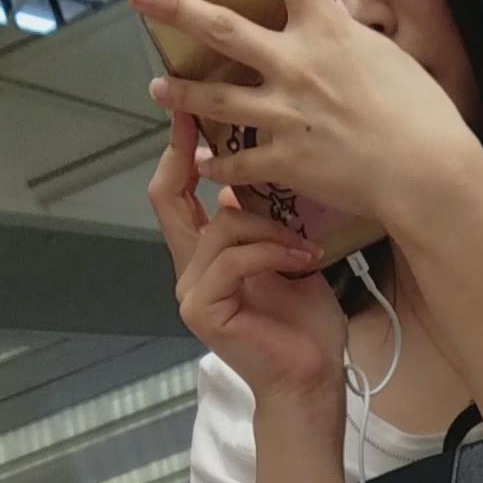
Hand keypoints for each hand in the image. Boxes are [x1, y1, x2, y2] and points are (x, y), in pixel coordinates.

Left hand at [129, 0, 477, 241]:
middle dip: (174, 7)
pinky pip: (239, 164)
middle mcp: (296, 64)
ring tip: (157, 90)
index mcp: (326, 28)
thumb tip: (339, 17)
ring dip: (180, 95)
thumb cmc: (422, 114)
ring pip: (215, 100)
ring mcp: (285, 113)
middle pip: (221, 28)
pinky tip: (204, 163)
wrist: (427, 171)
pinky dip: (219, 166)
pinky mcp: (285, 159)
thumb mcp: (388, 57)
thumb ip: (351, 37)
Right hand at [145, 108, 346, 409]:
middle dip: (186, 151)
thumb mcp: (289, 254)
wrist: (313, 380)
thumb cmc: (308, 325)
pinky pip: (233, 257)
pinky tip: (302, 262)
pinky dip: (271, 253)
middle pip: (169, 195)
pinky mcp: (203, 309)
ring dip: (269, 228)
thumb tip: (264, 164)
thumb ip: (266, 218)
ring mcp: (192, 290)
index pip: (177, 190)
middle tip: (201, 114)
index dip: (179, 146)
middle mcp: (190, 269)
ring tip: (305, 246)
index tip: (191, 103)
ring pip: (220, 226)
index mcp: (206, 254)